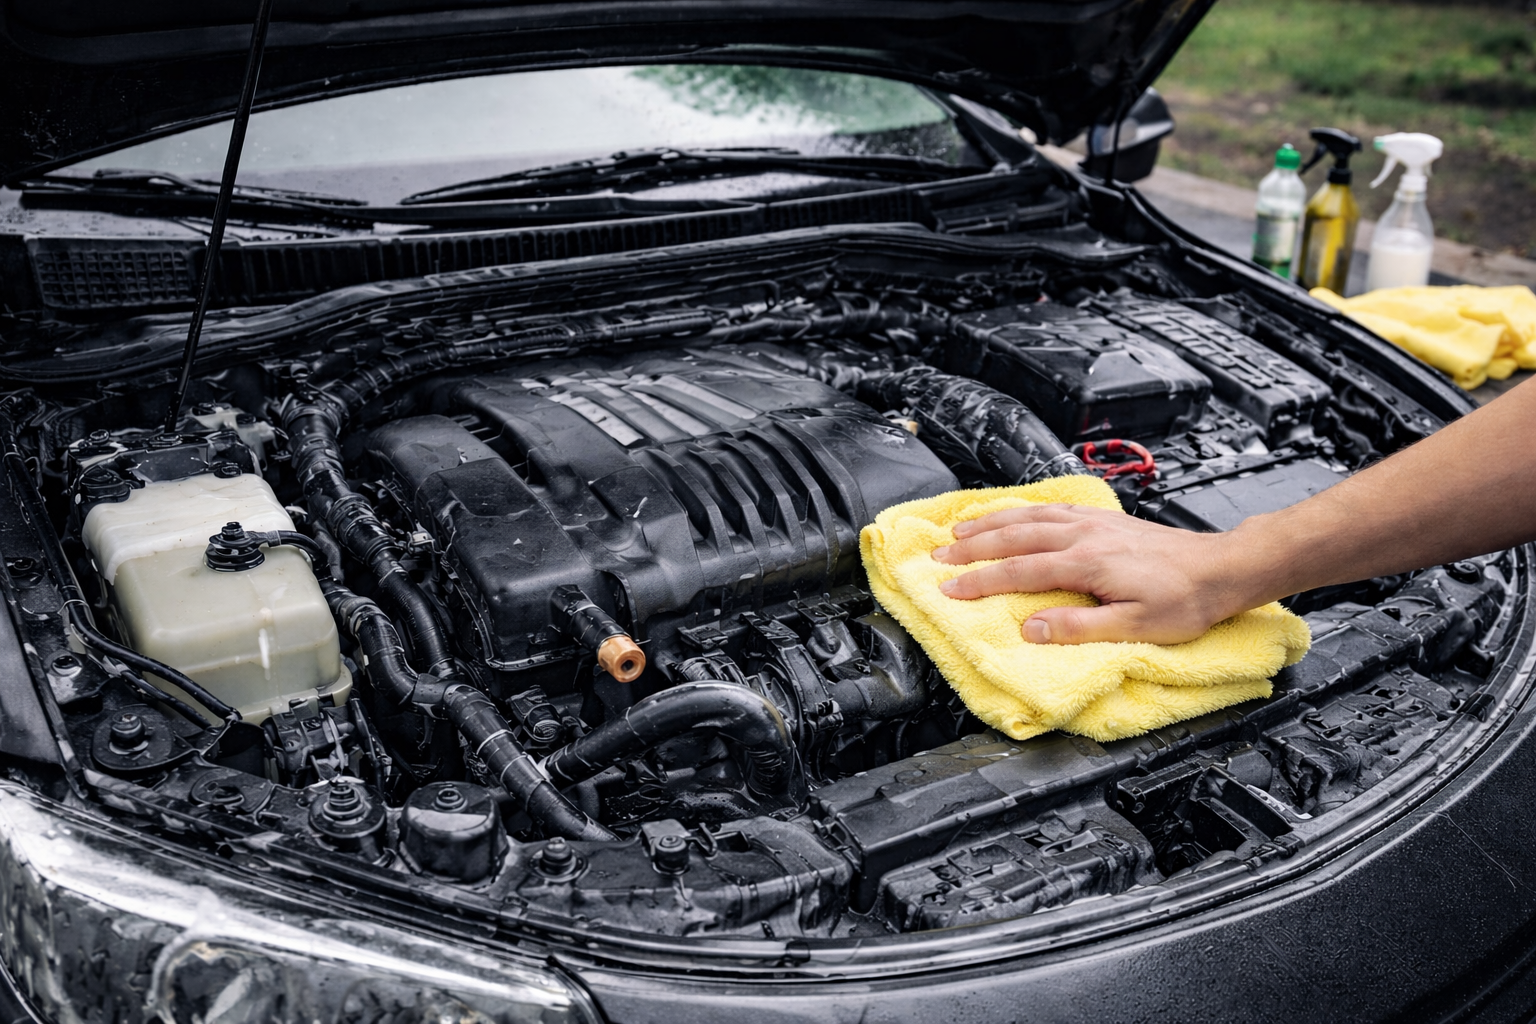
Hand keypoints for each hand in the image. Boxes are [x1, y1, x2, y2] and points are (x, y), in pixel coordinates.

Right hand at [931, 504, 1252, 644]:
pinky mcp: (1103, 518)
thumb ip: (1079, 628)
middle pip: (1014, 537)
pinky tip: (1010, 512)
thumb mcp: (1135, 627)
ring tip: (958, 530)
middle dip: (971, 547)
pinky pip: (1050, 507)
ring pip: (1028, 516)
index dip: (980, 581)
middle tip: (937, 556)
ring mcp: (1092, 522)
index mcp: (1087, 563)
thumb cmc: (1184, 601)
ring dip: (990, 523)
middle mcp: (1084, 536)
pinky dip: (1022, 508)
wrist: (1221, 568)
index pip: (1020, 571)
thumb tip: (1030, 629)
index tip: (949, 590)